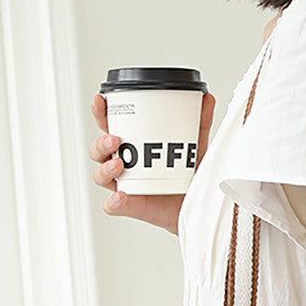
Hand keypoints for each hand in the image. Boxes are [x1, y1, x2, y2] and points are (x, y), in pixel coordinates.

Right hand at [89, 90, 215, 234]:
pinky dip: (114, 202)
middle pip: (99, 150)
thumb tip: (206, 98)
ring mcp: (125, 186)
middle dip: (101, 142)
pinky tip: (121, 196)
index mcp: (132, 145)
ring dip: (105, 168)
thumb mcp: (195, 145)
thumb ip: (200, 122)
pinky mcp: (131, 206)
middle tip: (115, 139)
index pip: (109, 125)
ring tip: (119, 165)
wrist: (197, 205)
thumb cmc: (188, 174)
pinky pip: (113, 206)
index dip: (100, 113)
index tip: (100, 100)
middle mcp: (123, 164)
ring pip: (100, 176)